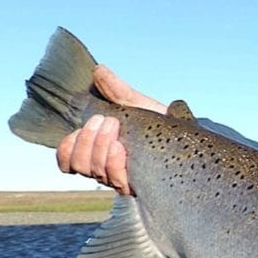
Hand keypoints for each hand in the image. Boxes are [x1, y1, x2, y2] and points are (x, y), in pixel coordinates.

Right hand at [55, 65, 166, 194]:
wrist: (190, 138)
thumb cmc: (164, 124)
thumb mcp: (138, 105)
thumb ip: (116, 91)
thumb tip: (99, 70)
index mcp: (100, 151)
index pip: (67, 160)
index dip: (67, 147)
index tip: (89, 122)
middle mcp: (107, 170)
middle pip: (78, 165)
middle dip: (88, 139)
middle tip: (108, 120)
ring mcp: (122, 180)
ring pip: (93, 173)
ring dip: (99, 147)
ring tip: (115, 128)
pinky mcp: (138, 187)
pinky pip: (115, 182)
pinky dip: (113, 163)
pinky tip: (121, 148)